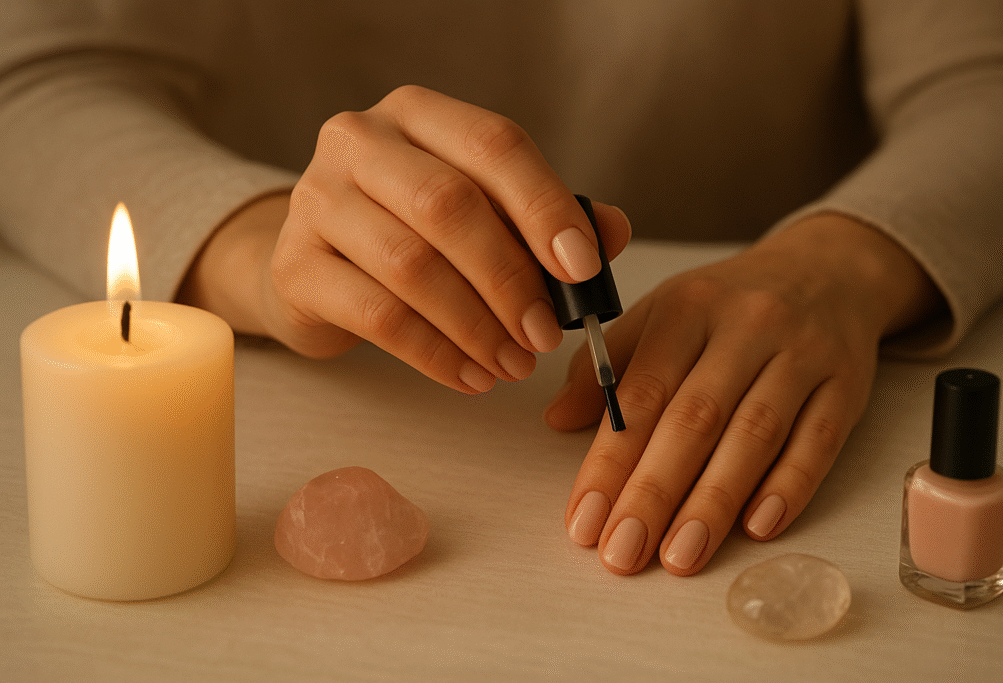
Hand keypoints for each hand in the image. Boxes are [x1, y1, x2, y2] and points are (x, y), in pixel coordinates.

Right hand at [178, 85, 629, 391]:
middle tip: (545, 337)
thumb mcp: (480, 211)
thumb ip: (543, 216)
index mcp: (418, 114)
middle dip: (510, 279)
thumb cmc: (411, 232)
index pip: (494, 145)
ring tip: (513, 366)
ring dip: (476, 326)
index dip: (545, 207)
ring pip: (410, 265)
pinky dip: (435, 354)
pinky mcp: (296, 265)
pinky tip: (470, 377)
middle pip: (448, 205)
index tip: (583, 269)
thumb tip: (612, 233)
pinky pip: (376, 315)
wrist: (314, 263)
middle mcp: (360, 141)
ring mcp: (316, 199)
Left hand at [546, 214, 941, 574]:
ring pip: (754, 435)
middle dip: (654, 493)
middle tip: (623, 552)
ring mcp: (800, 354)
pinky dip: (789, 487)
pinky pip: (818, 440)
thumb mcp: (663, 313)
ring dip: (714, 502)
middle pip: (694, 419)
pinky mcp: (846, 384)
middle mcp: (744, 327)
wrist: (826, 271)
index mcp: (686, 308)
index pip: (640, 392)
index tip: (584, 519)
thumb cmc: (730, 303)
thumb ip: (609, 365)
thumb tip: (558, 418)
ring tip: (680, 556)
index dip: (608, 461)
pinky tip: (757, 527)